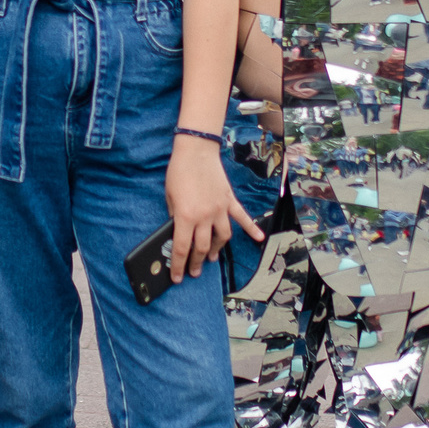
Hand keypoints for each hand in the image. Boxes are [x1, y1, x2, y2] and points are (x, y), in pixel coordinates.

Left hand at [165, 139, 262, 280]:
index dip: (178, 265)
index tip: (176, 277)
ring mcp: (220, 209)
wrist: (196, 151)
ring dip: (217, 249)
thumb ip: (175, 216)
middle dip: (196, 262)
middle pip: (202, 247)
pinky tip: (259, 238)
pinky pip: (242, 217)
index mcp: (186, 216)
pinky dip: (251, 228)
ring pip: (222, 237)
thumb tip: (178, 230)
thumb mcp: (170, 197)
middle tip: (193, 271)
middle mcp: (205, 216)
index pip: (182, 248)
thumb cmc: (179, 172)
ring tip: (211, 257)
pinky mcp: (229, 200)